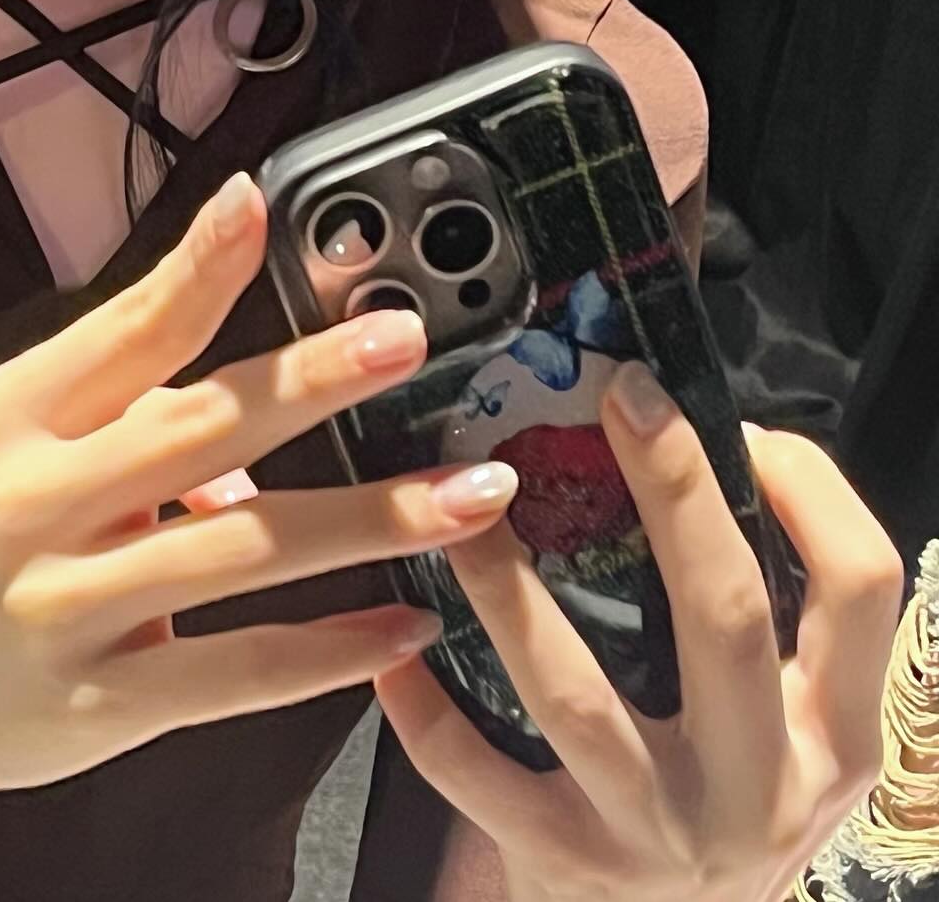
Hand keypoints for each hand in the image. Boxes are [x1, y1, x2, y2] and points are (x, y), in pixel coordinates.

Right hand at [0, 172, 517, 798]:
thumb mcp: (13, 437)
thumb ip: (126, 401)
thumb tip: (266, 399)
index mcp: (15, 413)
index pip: (123, 327)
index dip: (198, 265)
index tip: (261, 201)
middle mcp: (36, 500)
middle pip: (198, 428)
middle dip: (311, 381)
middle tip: (405, 341)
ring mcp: (70, 606)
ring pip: (243, 549)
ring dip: (371, 519)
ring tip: (473, 495)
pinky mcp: (107, 702)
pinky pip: (240, 669)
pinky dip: (334, 649)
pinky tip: (413, 622)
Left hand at [373, 368, 905, 901]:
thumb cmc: (724, 799)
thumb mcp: (781, 723)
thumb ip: (761, 617)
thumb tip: (686, 448)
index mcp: (830, 729)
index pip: (862, 586)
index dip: (811, 491)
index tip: (740, 423)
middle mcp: (758, 782)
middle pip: (728, 616)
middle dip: (676, 494)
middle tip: (623, 398)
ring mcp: (658, 830)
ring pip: (578, 694)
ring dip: (511, 590)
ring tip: (462, 506)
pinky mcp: (566, 865)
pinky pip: (481, 777)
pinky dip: (427, 710)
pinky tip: (390, 647)